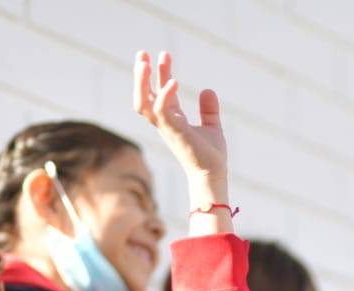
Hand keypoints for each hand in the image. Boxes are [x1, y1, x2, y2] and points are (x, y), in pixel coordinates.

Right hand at [134, 50, 229, 223]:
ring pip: (143, 103)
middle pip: (143, 96)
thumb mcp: (211, 126)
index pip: (159, 92)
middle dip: (140, 76)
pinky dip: (165, 95)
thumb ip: (208, 109)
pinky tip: (174, 81)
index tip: (163, 55)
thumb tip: (208, 90)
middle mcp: (165, 123)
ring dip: (142, 82)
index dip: (159, 73)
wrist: (213, 175)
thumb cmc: (211, 156)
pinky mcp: (175, 132)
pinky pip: (162, 112)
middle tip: (142, 53)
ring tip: (146, 61)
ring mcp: (167, 128)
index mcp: (172, 120)